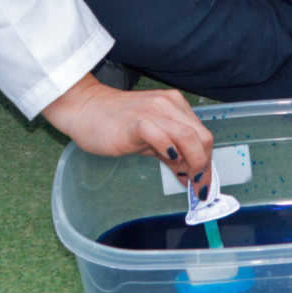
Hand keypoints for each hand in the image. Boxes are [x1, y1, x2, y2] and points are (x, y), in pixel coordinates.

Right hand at [43, 73, 212, 187]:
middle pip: (202, 138)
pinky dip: (169, 150)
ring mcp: (153, 112)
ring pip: (189, 136)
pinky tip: (169, 162)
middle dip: (204, 167)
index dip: (207, 162)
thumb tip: (190, 175)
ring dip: (194, 164)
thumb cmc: (115, 123)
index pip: (203, 136)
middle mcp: (169, 105)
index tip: (204, 183)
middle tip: (198, 187)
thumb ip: (172, 153)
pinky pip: (160, 135)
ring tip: (187, 180)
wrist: (84, 108)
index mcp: (175, 106)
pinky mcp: (135, 123)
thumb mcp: (151, 138)